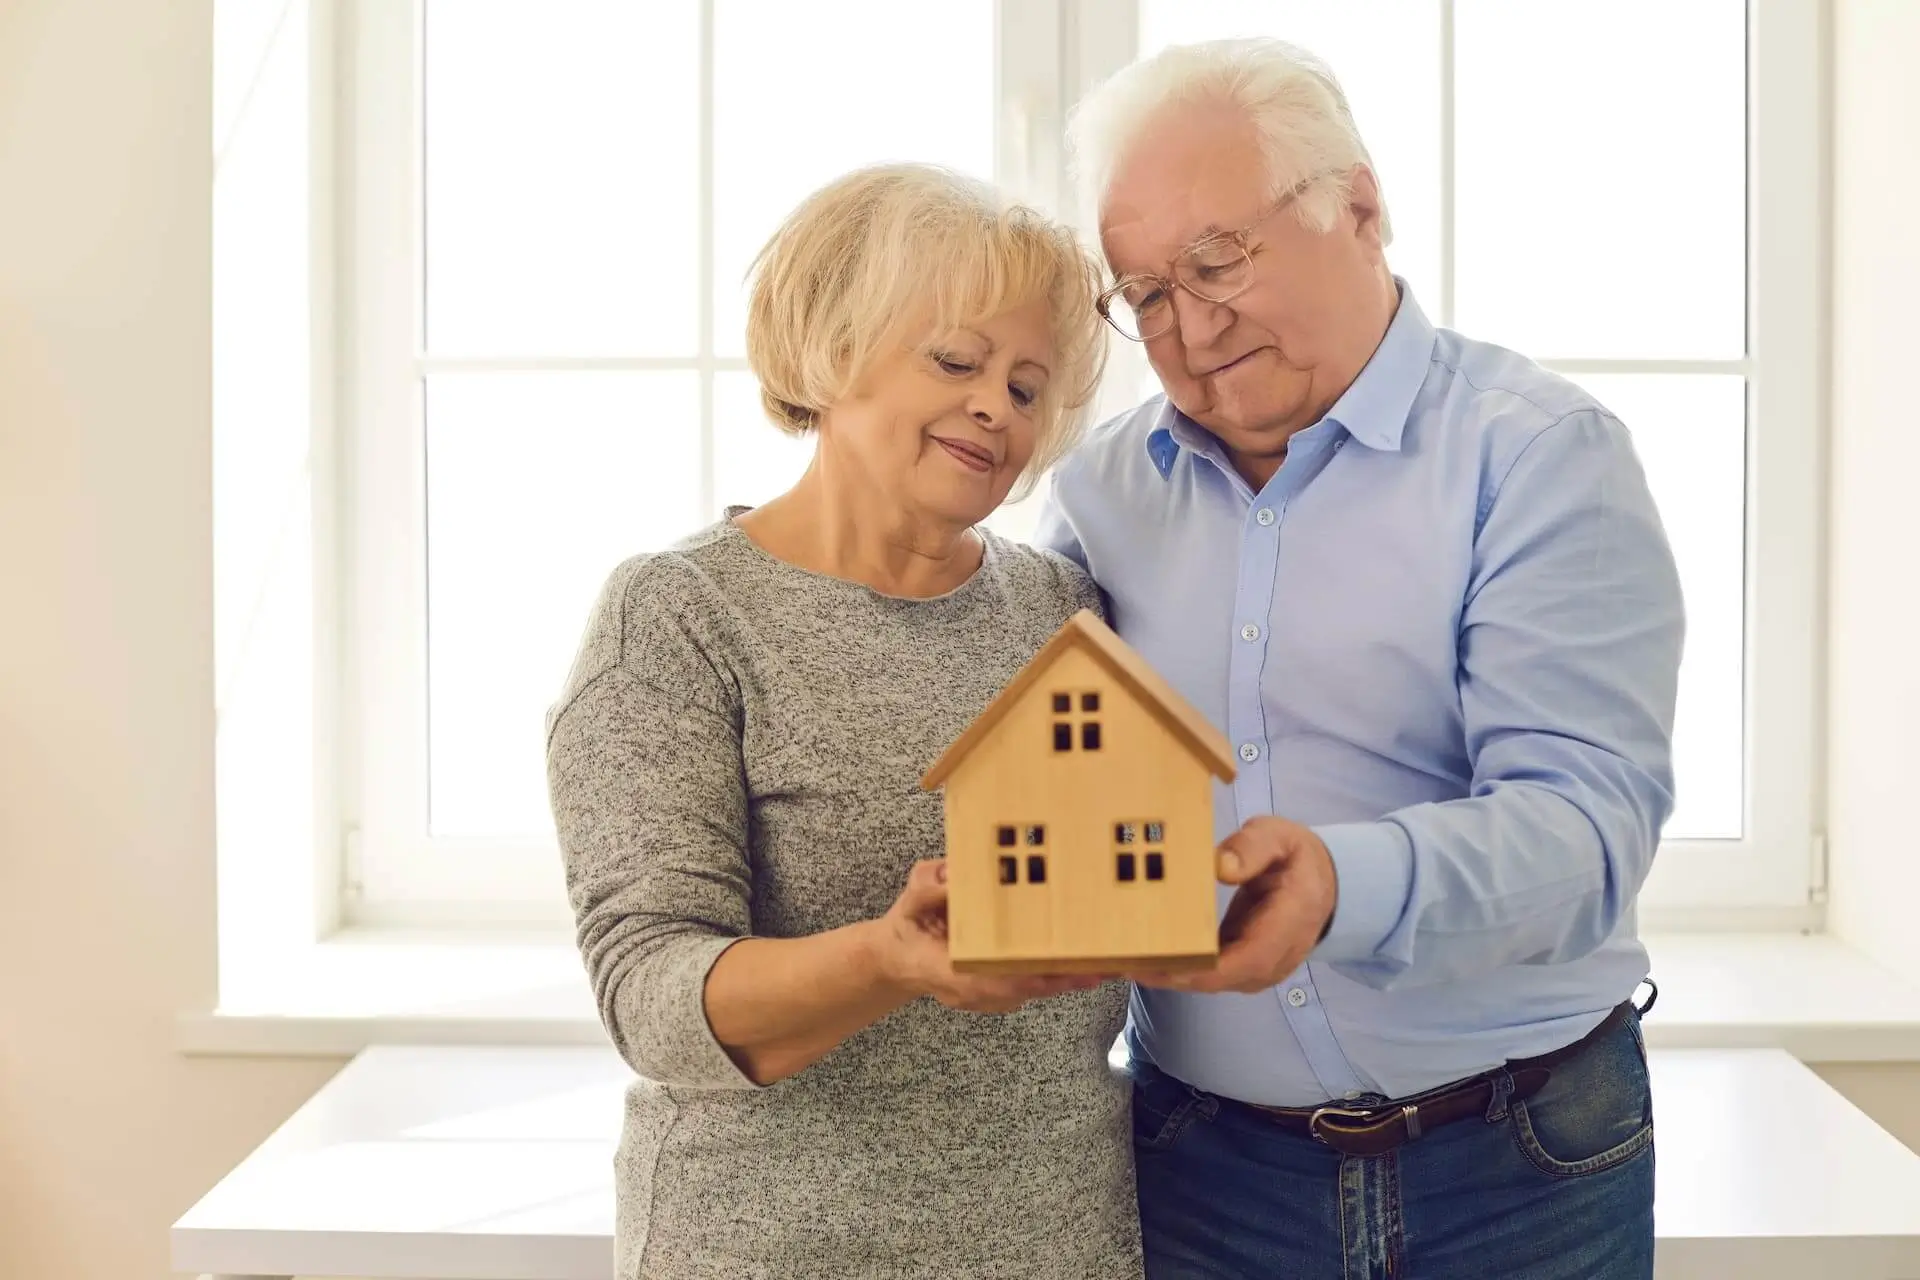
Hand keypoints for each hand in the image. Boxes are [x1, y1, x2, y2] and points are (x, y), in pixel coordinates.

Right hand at [872, 859, 1105, 1012]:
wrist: (898, 959)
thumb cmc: (907, 928)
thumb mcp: (908, 900)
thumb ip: (928, 886)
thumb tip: (953, 874)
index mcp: (952, 972)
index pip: (999, 979)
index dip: (1035, 976)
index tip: (1068, 970)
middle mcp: (978, 991)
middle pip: (1031, 987)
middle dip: (1070, 976)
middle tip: (1111, 962)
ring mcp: (991, 995)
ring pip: (1038, 989)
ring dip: (1073, 976)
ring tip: (1114, 960)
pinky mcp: (1001, 990)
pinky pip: (1036, 983)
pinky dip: (1062, 973)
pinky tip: (1090, 959)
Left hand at [1133, 816, 1337, 994]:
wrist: (1320, 884)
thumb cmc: (1294, 857)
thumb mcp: (1279, 837)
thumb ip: (1253, 847)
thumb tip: (1221, 867)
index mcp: (1290, 921)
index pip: (1251, 958)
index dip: (1207, 969)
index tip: (1166, 966)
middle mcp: (1277, 955)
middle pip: (1224, 978)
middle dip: (1174, 975)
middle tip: (1127, 962)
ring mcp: (1261, 967)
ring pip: (1213, 982)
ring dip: (1170, 976)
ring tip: (1125, 961)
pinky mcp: (1244, 967)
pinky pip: (1210, 975)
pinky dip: (1177, 970)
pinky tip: (1144, 958)